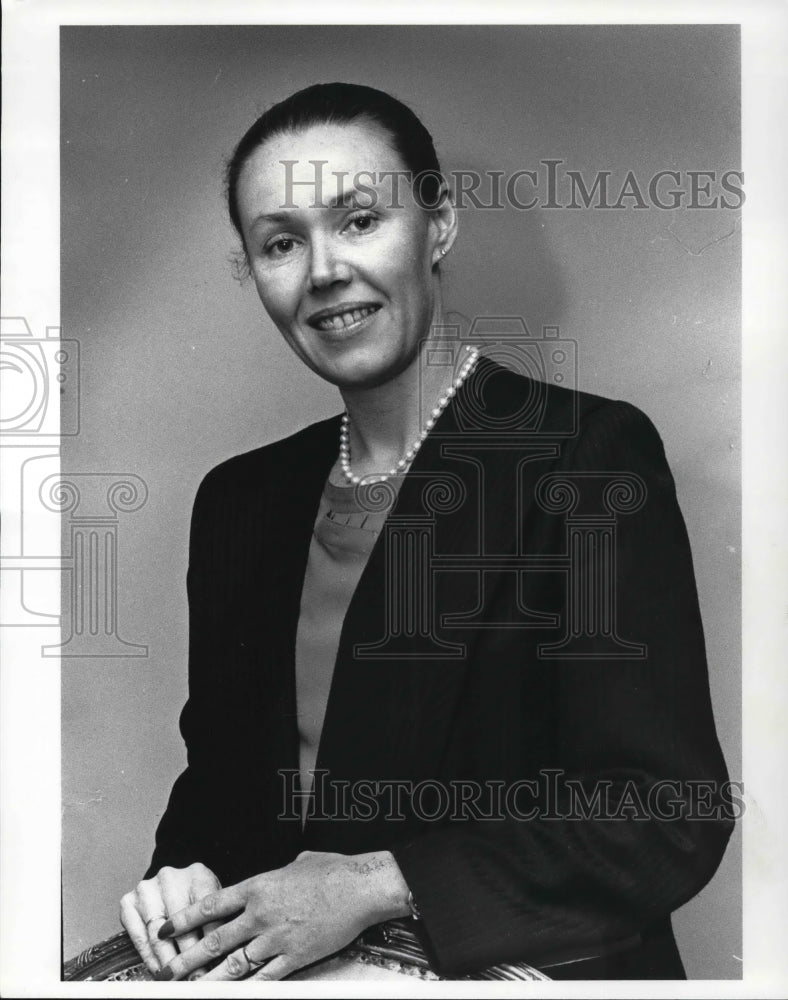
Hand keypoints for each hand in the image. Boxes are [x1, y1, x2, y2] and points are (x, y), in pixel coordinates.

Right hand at [120, 862, 222, 978]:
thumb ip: (222, 920)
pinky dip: (150, 958)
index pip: (208, 911)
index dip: (211, 942)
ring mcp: (147, 889)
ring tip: (177, 979)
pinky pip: (139, 937)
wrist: (172, 882)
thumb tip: (230, 954)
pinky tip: (159, 970)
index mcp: (198, 874)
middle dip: (189, 958)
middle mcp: (170, 878)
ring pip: (157, 934)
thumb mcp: (215, 900)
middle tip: (196, 979)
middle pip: (181, 925)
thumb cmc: (197, 896)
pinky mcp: (128, 902)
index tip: (215, 967)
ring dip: (168, 961)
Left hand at [152, 850, 411, 980]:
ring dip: (210, 979)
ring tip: (191, 989)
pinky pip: (264, 978)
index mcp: (258, 886)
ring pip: (234, 964)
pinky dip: (246, 989)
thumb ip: (281, 874)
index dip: (185, 919)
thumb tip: (280, 875)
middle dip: (188, 957)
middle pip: (216, 939)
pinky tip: (232, 995)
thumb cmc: (332, 870)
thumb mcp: (298, 863)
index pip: (211, 905)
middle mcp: (260, 914)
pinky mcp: (294, 956)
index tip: (165, 929)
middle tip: (167, 970)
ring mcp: (276, 938)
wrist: (359, 887)